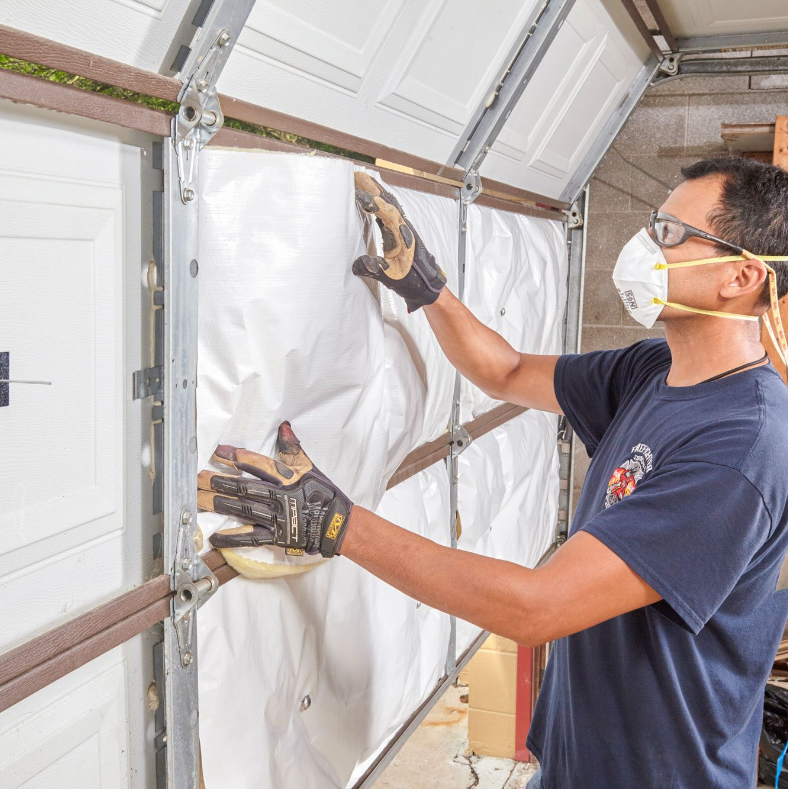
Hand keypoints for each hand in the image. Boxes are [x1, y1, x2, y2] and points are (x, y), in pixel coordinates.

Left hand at [199, 422, 352, 558]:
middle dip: (218, 481)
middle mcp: (279, 496)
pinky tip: (215, 536)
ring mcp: (276, 517)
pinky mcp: (276, 536)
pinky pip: (251, 537)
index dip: (237, 457)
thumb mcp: (310, 467)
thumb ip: (293, 448)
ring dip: (218, 504)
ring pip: (242, 509)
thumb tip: (284, 427)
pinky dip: (232, 537)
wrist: (336, 524)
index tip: (219, 452)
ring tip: (197, 499)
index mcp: (287, 478)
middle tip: (197, 477)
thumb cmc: (323, 495)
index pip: (258, 464)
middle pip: (244, 487)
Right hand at [353, 172, 446, 311]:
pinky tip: (372, 200)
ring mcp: (403, 229)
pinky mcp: (401, 232)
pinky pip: (390, 211)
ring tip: (361, 181)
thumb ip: (376, 270)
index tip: (358, 194)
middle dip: (373, 188)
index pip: (386, 212)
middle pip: (388, 201)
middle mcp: (404, 228)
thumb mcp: (393, 279)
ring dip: (376, 192)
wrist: (428, 287)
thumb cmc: (415, 282)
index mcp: (403, 236)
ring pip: (389, 204)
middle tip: (356, 176)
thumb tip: (358, 264)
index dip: (373, 202)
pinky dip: (380, 202)